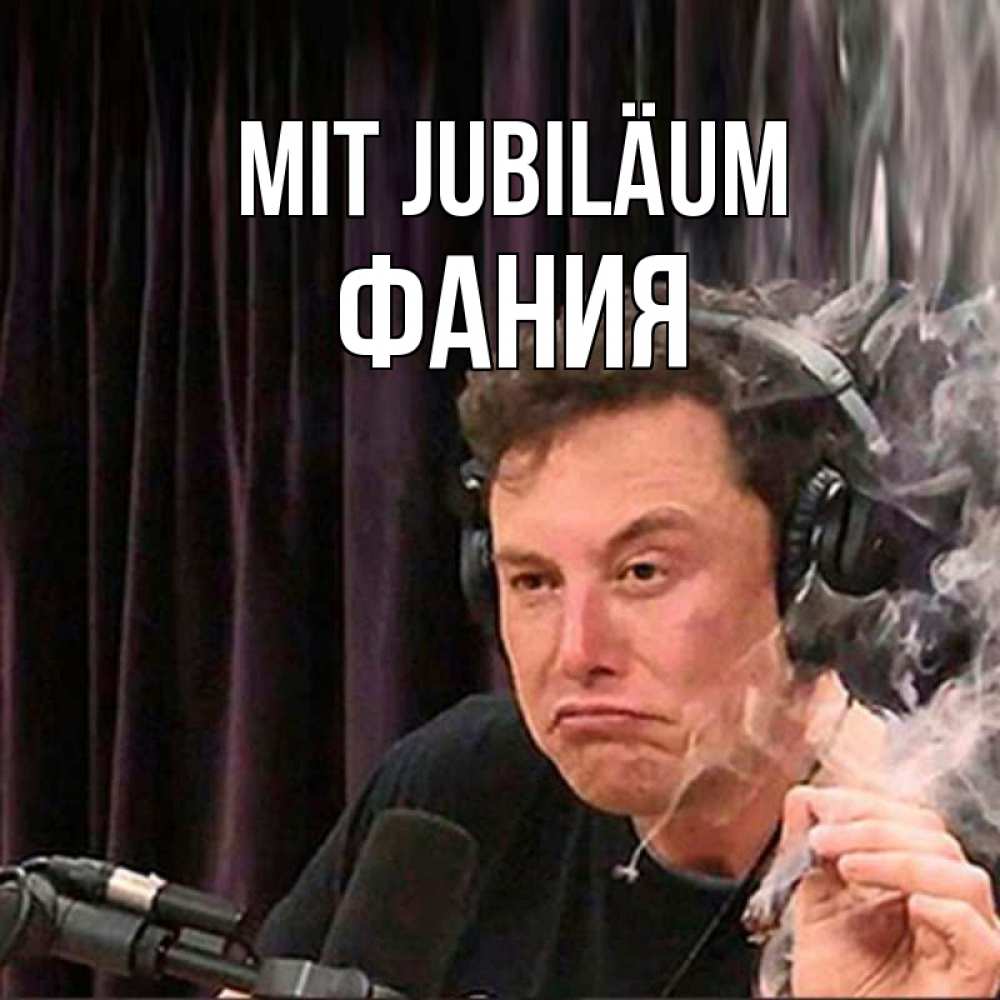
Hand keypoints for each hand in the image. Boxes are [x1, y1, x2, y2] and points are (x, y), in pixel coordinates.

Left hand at [783, 786, 999, 997]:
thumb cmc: (839, 982)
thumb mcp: (817, 901)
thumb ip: (812, 850)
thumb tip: (805, 797)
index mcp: (918, 879)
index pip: (913, 821)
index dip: (866, 806)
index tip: (819, 810)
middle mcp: (949, 904)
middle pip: (936, 839)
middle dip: (872, 827)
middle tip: (823, 840)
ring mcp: (968, 940)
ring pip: (962, 877)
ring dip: (899, 859)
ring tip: (849, 868)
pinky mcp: (977, 976)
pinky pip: (981, 935)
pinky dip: (945, 909)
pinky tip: (908, 906)